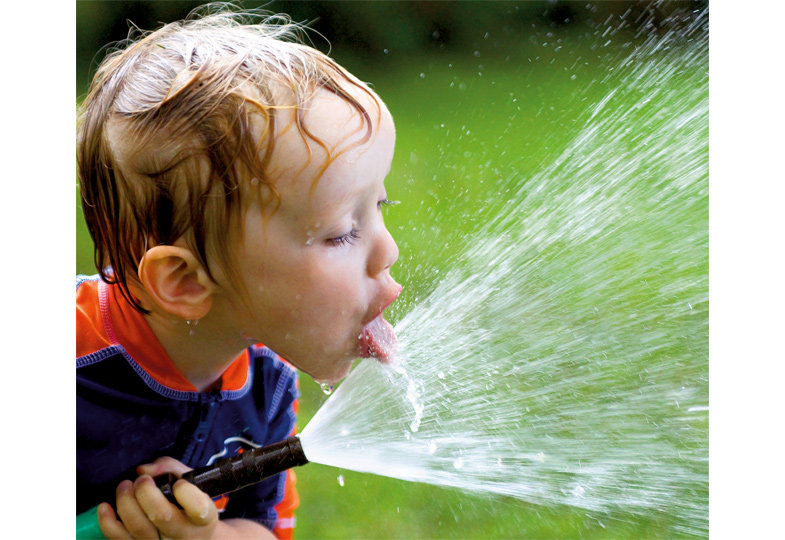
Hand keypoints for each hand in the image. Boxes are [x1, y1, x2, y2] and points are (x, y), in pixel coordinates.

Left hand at [97, 457, 217, 538]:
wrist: (189, 537)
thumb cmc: (188, 506)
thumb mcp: (191, 483)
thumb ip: (170, 468)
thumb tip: (143, 470)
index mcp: (204, 519)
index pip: (199, 509)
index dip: (187, 493)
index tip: (179, 484)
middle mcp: (184, 536)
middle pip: (162, 516)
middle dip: (146, 492)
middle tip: (142, 480)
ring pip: (138, 527)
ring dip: (125, 502)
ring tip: (125, 486)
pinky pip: (119, 539)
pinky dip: (107, 522)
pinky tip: (106, 507)